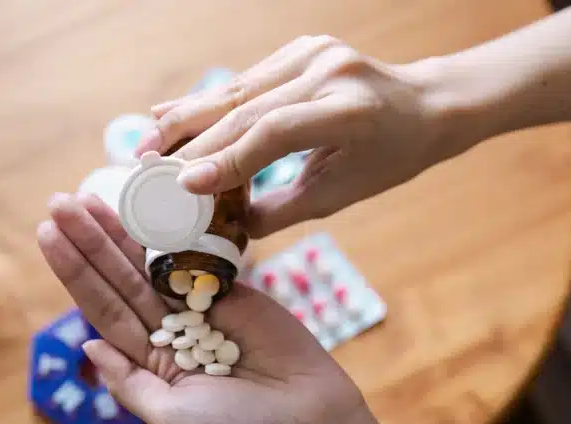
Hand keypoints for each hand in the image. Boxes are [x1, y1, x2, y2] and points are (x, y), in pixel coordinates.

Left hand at [37, 193, 393, 423]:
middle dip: (89, 242)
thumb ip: (131, 383)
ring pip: (151, 265)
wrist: (311, 423)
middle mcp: (168, 332)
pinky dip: (170, 234)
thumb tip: (88, 347)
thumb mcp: (172, 418)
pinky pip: (197, 258)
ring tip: (83, 198)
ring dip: (118, 232)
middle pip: (119, 280)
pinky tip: (143, 208)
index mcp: (150, 363)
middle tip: (58, 202)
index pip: (103, 311)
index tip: (48, 237)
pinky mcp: (235, 292)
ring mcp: (201, 308)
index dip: (75, 274)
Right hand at [136, 35, 476, 236]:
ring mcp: (314, 53)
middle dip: (190, 138)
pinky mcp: (302, 48)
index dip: (224, 158)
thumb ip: (281, 209)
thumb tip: (227, 228)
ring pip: (237, 88)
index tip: (183, 185)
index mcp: (348, 112)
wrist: (424, 105)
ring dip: (188, 116)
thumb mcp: (340, 193)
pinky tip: (172, 114)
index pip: (273, 133)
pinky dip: (209, 101)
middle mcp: (328, 72)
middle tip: (146, 165)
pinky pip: (246, 80)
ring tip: (147, 144)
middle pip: (245, 106)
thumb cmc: (388, 158)